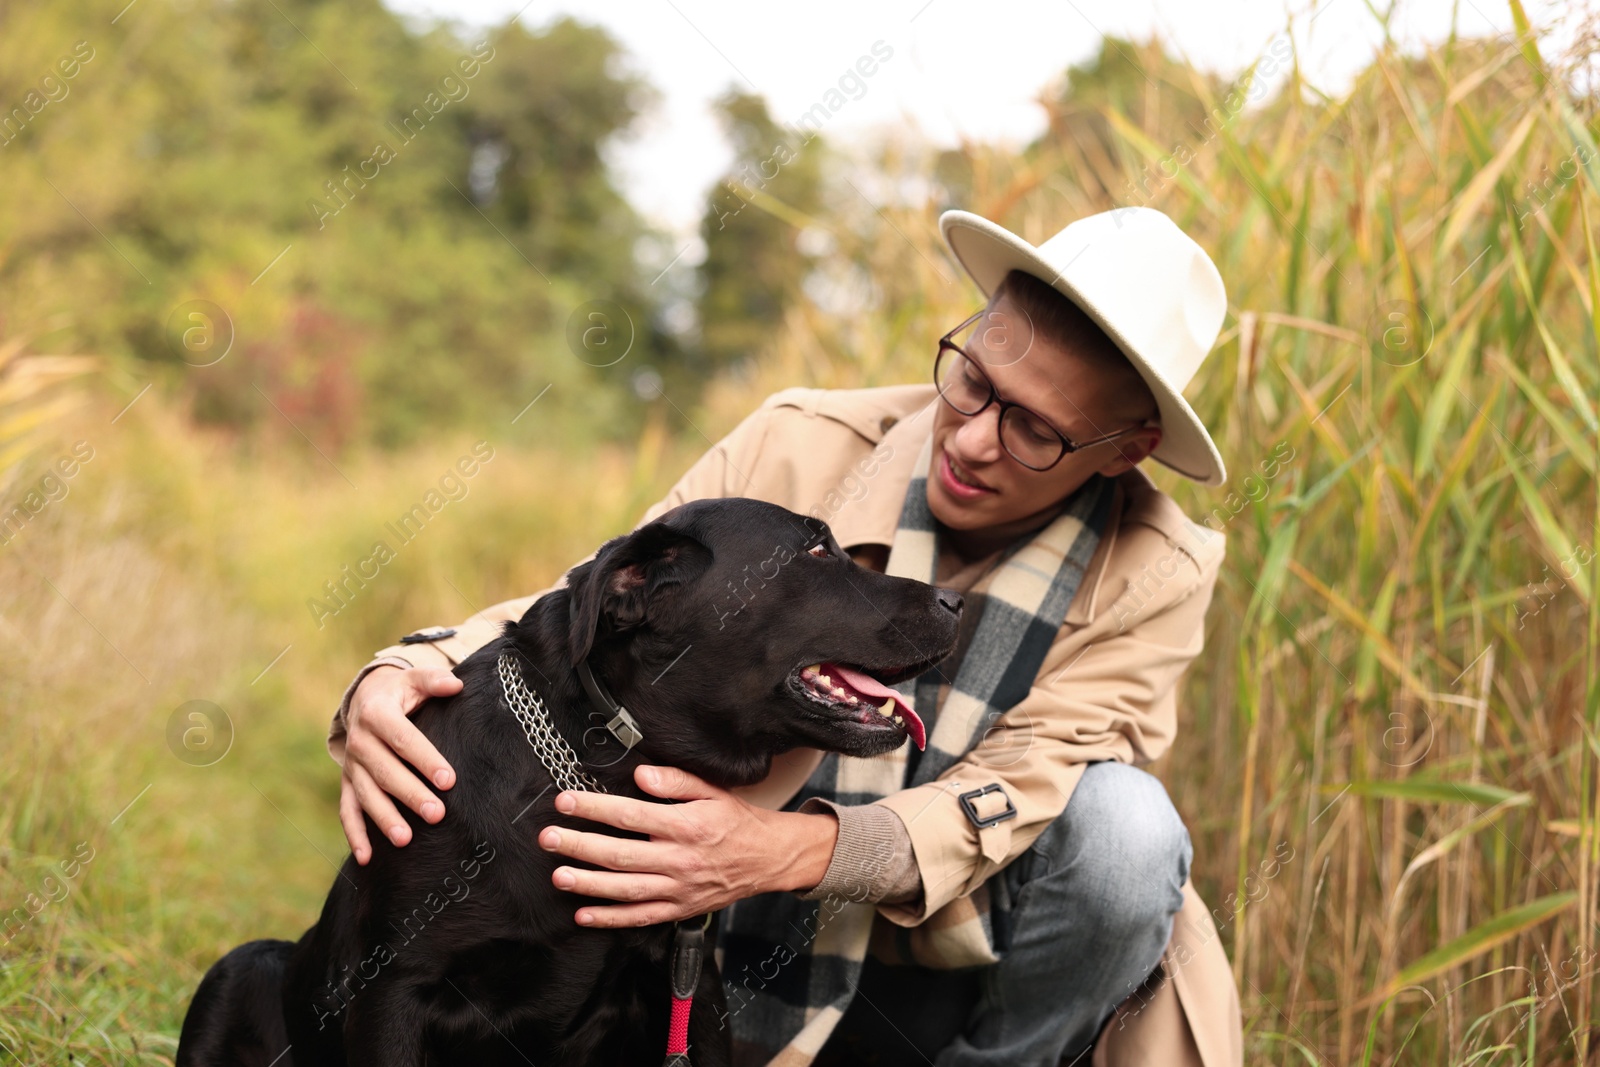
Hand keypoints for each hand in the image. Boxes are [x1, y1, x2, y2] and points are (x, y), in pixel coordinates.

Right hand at [339, 664, 463, 862]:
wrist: (365, 699)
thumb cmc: (401, 693)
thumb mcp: (414, 680)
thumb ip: (434, 681)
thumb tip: (455, 684)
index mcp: (377, 714)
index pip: (403, 740)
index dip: (425, 760)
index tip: (449, 780)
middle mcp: (359, 741)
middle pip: (386, 772)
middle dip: (410, 795)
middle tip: (437, 814)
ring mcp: (351, 765)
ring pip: (366, 795)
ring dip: (384, 818)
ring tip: (405, 840)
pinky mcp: (347, 782)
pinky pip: (347, 811)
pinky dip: (354, 835)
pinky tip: (367, 858)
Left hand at [538, 765, 839, 927]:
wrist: (768, 858)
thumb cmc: (735, 821)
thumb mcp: (712, 790)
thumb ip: (675, 781)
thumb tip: (640, 775)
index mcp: (686, 825)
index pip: (630, 815)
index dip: (594, 808)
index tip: (565, 802)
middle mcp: (679, 859)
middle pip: (620, 855)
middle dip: (579, 846)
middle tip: (548, 838)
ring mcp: (678, 889)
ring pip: (625, 890)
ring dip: (589, 884)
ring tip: (558, 876)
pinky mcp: (679, 909)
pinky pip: (640, 918)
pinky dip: (611, 919)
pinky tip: (583, 915)